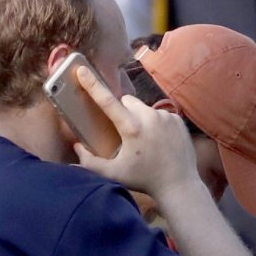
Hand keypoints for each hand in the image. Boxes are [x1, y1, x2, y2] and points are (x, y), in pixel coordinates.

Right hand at [65, 57, 202, 202]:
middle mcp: (149, 117)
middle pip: (126, 101)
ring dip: (139, 118)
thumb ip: (90, 163)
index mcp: (131, 128)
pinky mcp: (178, 119)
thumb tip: (76, 147)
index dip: (93, 85)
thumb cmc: (144, 180)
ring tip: (145, 141)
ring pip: (144, 108)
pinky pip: (160, 114)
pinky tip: (159, 142)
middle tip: (126, 134)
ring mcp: (166, 116)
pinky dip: (156, 124)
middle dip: (122, 112)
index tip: (82, 69)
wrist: (179, 185)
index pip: (107, 101)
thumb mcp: (114, 174)